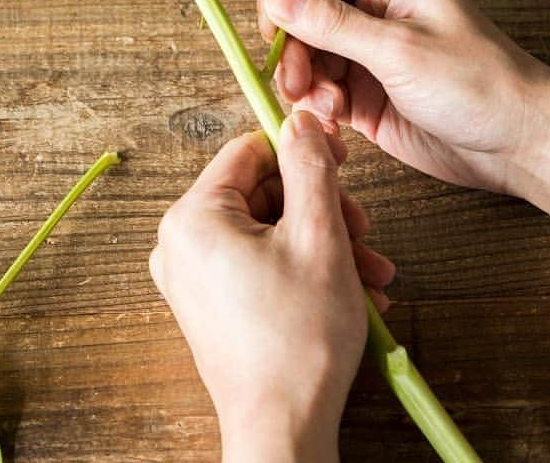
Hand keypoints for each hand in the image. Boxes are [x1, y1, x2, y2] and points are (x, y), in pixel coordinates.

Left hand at [149, 111, 395, 462]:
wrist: (285, 431)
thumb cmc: (299, 342)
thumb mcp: (319, 235)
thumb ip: (310, 166)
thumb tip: (301, 119)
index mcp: (194, 216)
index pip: (250, 151)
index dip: (301, 151)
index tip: (341, 162)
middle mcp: (180, 242)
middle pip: (262, 194)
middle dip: (322, 210)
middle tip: (362, 232)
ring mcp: (192, 276)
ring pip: (268, 231)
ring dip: (323, 244)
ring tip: (368, 273)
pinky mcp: (209, 304)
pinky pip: (259, 263)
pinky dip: (303, 270)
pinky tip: (349, 291)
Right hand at [258, 0, 549, 195]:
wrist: (520, 144)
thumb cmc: (477, 83)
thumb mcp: (398, 48)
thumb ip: (332, 23)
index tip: (271, 28)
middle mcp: (374, 13)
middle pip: (303, 16)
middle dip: (291, 49)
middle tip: (295, 82)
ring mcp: (368, 56)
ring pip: (307, 57)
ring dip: (303, 82)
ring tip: (325, 108)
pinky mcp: (366, 97)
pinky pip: (321, 93)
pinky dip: (317, 107)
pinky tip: (333, 123)